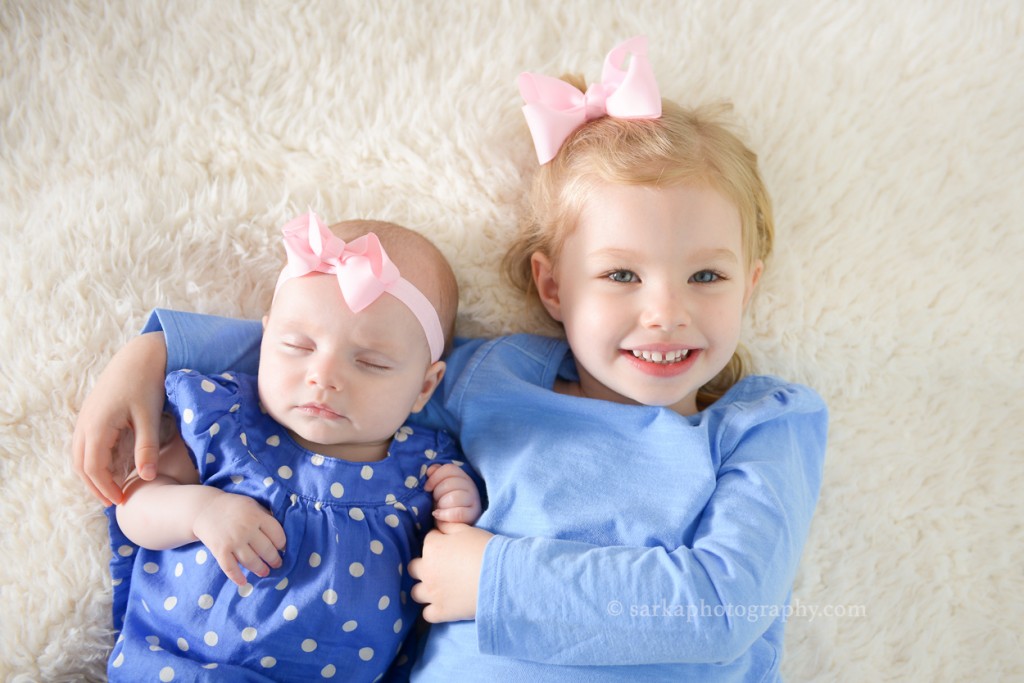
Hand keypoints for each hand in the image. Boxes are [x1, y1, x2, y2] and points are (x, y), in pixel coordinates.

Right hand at [72, 332, 168, 505]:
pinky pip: (83, 445)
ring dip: (92, 476)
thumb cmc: (146, 384)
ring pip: (79, 457)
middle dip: (96, 487)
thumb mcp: (149, 416)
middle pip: (81, 466)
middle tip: (115, 502)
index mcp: (97, 427)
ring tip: (111, 490)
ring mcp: (84, 419)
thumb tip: (148, 477)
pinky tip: (109, 468)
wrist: (139, 356)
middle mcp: (85, 425)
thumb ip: (147, 448)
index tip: (122, 501)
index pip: (94, 468)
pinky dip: (91, 462)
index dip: (106, 488)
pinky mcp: (90, 415)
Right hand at [192, 491, 286, 586]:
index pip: (277, 534)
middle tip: (277, 564)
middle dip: (274, 560)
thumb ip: (265, 517)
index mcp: (256, 516)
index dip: (282, 544)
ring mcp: (233, 541)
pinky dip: (237, 577)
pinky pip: (230, 568)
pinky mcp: (220, 551)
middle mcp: (246, 529)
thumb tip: (279, 534)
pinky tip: (243, 582)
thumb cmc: (233, 507)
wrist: (204, 509)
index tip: (283, 549)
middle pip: (266, 550)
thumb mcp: (252, 505)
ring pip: (251, 561)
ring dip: (260, 569)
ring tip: (265, 572)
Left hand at [408, 522, 492, 621]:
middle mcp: (427, 571)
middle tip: (442, 567)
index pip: (428, 541)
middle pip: (414, 568)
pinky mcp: (441, 612)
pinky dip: (433, 610)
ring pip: (416, 592)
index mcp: (432, 548)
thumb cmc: (485, 549)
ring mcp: (432, 593)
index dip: (440, 542)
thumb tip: (437, 524)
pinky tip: (444, 604)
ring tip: (440, 587)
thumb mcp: (466, 529)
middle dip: (424, 566)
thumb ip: (448, 526)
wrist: (501, 576)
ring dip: (425, 589)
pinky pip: (426, 614)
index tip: (452, 547)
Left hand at [424, 463, 481, 523]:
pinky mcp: (473, 515)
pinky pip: (457, 513)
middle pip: (449, 483)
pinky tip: (438, 515)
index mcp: (462, 476)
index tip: (427, 488)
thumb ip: (435, 476)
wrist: (451, 525)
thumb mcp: (438, 488)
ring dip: (441, 504)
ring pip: (453, 497)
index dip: (435, 477)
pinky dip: (444, 515)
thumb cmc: (444, 504)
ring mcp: (473, 500)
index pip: (449, 469)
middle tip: (435, 501)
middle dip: (437, 493)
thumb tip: (430, 470)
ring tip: (439, 508)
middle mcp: (470, 486)